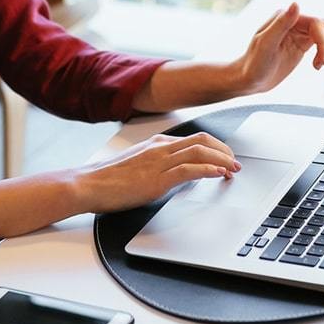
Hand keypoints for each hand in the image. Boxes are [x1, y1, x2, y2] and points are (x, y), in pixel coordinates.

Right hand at [70, 132, 240, 214]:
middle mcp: (160, 148)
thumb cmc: (109, 179)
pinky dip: (208, 170)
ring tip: (233, 169)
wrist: (87, 185)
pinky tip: (219, 174)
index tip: (227, 158)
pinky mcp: (156, 178)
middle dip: (224, 151)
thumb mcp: (140, 167)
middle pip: (203, 140)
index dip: (216, 148)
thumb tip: (182, 173)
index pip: (195, 139)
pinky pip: (188, 169)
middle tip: (236, 163)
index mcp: (157, 144)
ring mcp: (158, 161)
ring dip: (222, 160)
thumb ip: (160, 165)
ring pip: (200, 151)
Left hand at [232, 2, 323, 95]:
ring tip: (320, 64)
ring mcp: (299, 33)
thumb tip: (296, 4)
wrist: (249, 79)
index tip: (322, 60)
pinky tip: (318, 63)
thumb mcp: (266, 44)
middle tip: (320, 64)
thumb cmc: (254, 63)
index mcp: (285, 18)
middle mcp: (294, 22)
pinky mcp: (303, 44)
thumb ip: (282, 23)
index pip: (316, 23)